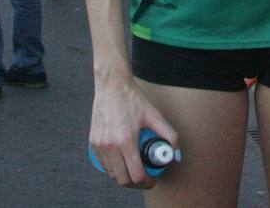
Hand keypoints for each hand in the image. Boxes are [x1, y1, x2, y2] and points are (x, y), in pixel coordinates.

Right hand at [88, 73, 177, 189]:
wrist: (111, 85)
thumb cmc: (133, 99)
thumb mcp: (154, 116)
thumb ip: (169, 135)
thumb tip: (176, 154)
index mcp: (126, 141)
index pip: (136, 175)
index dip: (146, 183)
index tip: (152, 180)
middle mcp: (110, 146)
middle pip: (122, 179)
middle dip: (135, 184)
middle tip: (144, 178)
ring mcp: (99, 145)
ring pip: (111, 174)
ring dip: (124, 176)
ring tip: (134, 169)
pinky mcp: (93, 141)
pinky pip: (103, 163)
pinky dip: (113, 167)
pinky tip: (122, 160)